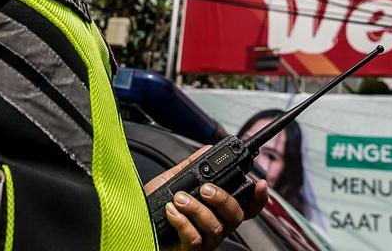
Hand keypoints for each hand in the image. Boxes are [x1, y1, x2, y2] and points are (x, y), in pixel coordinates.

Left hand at [144, 146, 268, 250]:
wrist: (133, 226)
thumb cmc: (154, 211)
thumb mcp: (170, 182)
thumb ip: (190, 168)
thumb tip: (206, 150)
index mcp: (214, 211)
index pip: (244, 206)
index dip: (257, 197)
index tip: (259, 183)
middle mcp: (214, 227)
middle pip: (236, 216)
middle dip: (223, 199)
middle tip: (205, 189)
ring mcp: (204, 242)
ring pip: (216, 227)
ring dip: (197, 209)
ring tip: (179, 199)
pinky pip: (195, 239)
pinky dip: (183, 222)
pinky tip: (171, 212)